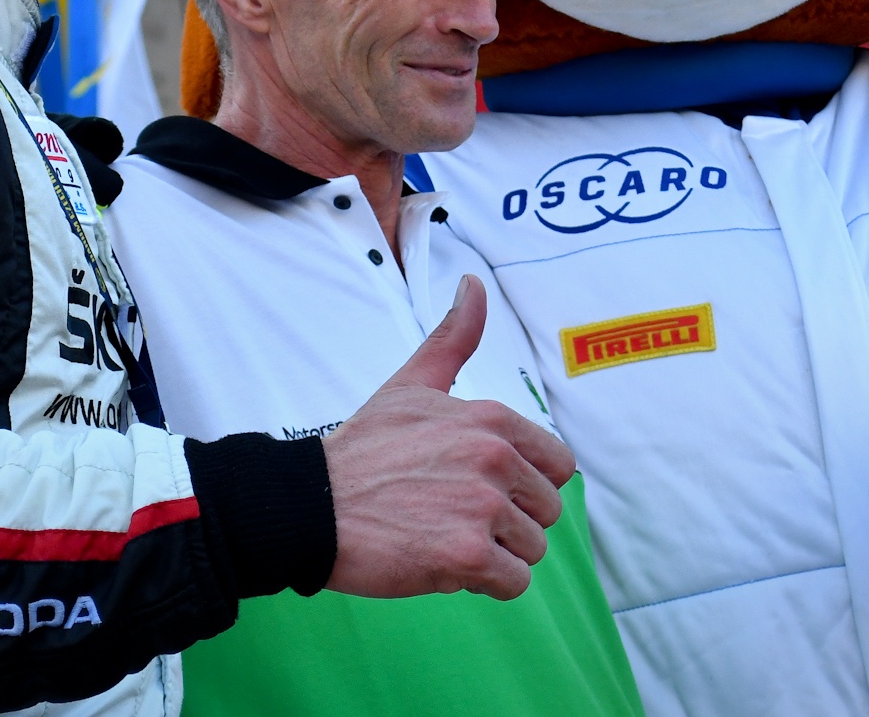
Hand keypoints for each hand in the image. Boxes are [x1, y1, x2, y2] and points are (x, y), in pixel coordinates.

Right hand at [323, 275, 576, 600]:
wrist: (311, 506)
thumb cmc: (363, 450)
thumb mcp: (412, 385)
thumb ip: (454, 337)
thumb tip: (473, 283)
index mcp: (492, 419)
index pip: (556, 466)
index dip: (522, 481)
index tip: (478, 483)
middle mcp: (496, 458)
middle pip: (545, 511)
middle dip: (509, 522)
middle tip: (454, 514)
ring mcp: (483, 507)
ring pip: (530, 550)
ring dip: (494, 555)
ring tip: (443, 534)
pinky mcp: (468, 555)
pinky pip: (512, 584)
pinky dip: (483, 583)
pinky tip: (442, 561)